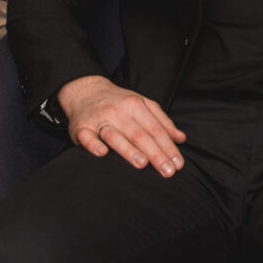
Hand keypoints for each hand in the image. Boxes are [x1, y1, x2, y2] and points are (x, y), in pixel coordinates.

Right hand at [58, 75, 184, 174]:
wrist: (85, 91)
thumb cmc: (118, 102)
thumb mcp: (143, 104)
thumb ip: (162, 121)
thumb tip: (181, 139)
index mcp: (135, 105)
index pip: (155, 129)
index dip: (168, 147)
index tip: (178, 164)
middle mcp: (117, 111)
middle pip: (139, 134)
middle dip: (155, 154)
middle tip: (168, 171)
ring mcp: (99, 119)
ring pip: (115, 136)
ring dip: (128, 150)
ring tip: (142, 164)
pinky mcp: (81, 128)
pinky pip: (86, 137)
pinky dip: (93, 144)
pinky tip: (102, 153)